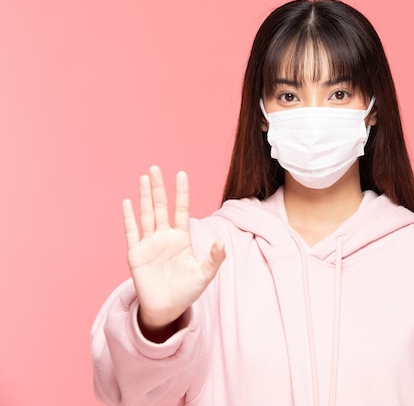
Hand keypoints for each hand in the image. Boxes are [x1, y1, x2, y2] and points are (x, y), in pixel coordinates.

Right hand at [122, 166, 224, 333]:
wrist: (167, 308)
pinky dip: (129, 218)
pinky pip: (132, 232)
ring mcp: (149, 244)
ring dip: (144, 197)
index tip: (181, 173)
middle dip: (158, 188)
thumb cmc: (187, 291)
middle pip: (161, 207)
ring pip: (146, 215)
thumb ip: (214, 258)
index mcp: (182, 238)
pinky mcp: (136, 254)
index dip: (181, 192)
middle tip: (155, 168)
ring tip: (143, 178)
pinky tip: (127, 202)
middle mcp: (164, 237)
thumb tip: (222, 242)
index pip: (181, 210)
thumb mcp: (205, 275)